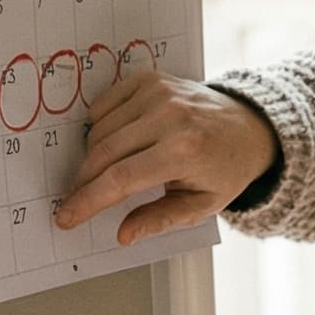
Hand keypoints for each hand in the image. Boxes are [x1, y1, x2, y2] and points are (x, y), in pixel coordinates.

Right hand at [54, 70, 278, 245]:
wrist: (248, 126)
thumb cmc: (226, 167)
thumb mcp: (204, 204)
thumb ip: (162, 219)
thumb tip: (125, 235)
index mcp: (185, 151)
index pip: (121, 179)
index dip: (88, 200)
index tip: (66, 216)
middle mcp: (170, 117)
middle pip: (104, 153)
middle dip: (83, 182)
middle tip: (74, 200)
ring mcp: (159, 93)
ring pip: (99, 130)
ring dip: (91, 156)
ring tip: (103, 174)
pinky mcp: (150, 79)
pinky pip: (103, 105)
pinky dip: (98, 126)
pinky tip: (114, 143)